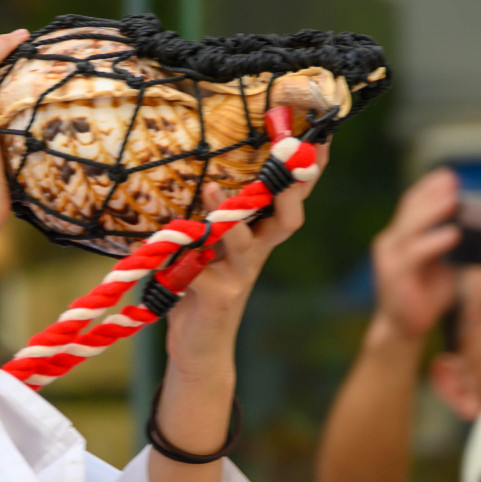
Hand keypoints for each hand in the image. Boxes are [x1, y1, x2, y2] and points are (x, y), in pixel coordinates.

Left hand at [166, 151, 327, 371]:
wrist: (200, 348)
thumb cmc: (203, 288)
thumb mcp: (211, 246)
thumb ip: (213, 216)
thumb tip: (204, 167)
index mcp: (260, 235)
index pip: (292, 197)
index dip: (308, 168)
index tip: (318, 134)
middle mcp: (257, 252)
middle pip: (288, 218)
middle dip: (289, 186)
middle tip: (287, 153)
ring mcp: (241, 275)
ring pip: (247, 241)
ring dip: (230, 214)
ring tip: (212, 189)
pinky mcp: (219, 297)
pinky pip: (202, 273)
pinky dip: (182, 260)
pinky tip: (162, 250)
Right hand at [370, 167, 461, 342]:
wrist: (405, 328)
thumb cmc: (428, 296)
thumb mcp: (448, 265)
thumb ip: (458, 245)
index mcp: (402, 236)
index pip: (412, 202)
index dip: (430, 187)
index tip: (451, 176)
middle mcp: (392, 242)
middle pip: (410, 208)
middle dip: (433, 193)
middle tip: (453, 183)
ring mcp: (390, 258)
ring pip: (411, 226)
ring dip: (433, 212)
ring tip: (454, 201)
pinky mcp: (394, 275)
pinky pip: (415, 253)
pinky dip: (434, 242)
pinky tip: (453, 234)